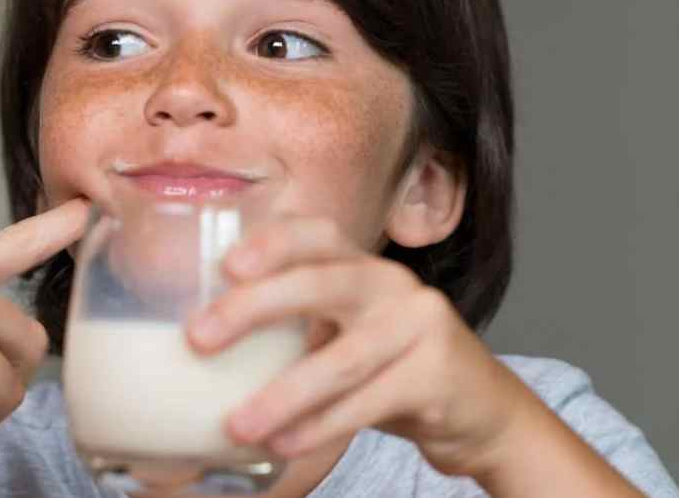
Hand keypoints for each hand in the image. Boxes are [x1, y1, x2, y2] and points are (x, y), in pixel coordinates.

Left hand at [185, 216, 535, 477]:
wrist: (479, 408)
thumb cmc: (389, 366)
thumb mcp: (344, 331)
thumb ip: (293, 327)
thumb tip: (199, 347)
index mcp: (359, 264)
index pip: (314, 233)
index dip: (270, 242)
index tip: (225, 265)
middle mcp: (390, 282)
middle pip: (318, 282)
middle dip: (253, 308)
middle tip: (199, 338)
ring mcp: (420, 324)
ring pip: (341, 359)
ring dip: (282, 394)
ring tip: (238, 424)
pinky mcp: (438, 374)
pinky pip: (368, 402)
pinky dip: (321, 426)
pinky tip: (284, 444)